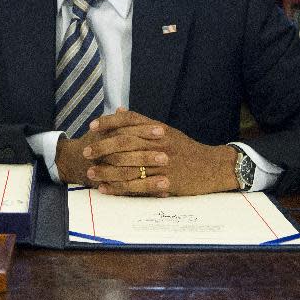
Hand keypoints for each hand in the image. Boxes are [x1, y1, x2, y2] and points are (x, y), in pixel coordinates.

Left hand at [77, 109, 237, 196]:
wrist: (213, 167)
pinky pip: (136, 186)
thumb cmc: (186, 149)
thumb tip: (119, 110)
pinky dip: (118, 188)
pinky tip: (105, 189)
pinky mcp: (165, 181)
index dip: (109, 122)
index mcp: (158, 129)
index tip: (92, 126)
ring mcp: (162, 163)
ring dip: (106, 170)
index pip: (130, 120)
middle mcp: (159, 142)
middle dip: (102, 147)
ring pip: (128, 165)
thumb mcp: (167, 131)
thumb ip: (141, 122)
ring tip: (90, 174)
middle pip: (125, 142)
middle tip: (86, 152)